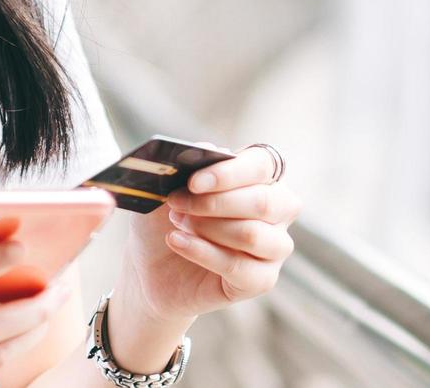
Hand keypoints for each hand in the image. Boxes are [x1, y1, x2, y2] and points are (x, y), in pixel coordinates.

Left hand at [116, 145, 297, 325]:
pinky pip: (239, 267)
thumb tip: (209, 149)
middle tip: (177, 203)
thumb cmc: (167, 220)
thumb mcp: (168, 189)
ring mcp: (274, 247)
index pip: (263, 164)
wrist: (151, 266)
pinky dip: (202, 252)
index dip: (230, 172)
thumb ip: (190, 167)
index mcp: (262, 178)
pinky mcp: (262, 279)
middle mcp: (278, 211)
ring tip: (177, 224)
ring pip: (252, 235)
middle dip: (215, 203)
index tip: (193, 181)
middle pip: (264, 202)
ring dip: (208, 228)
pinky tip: (177, 242)